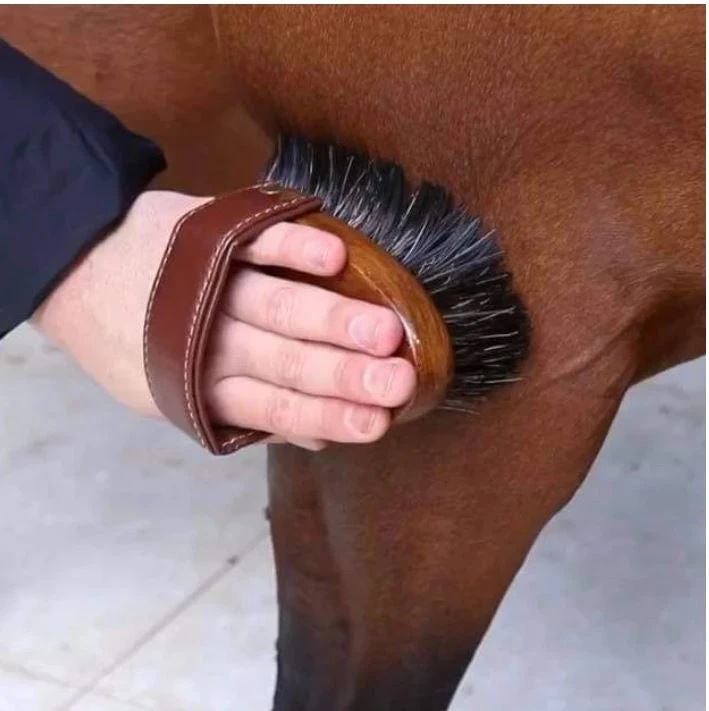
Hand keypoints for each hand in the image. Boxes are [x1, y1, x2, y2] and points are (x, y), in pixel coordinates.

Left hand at [33, 191, 415, 450]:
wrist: (77, 264)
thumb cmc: (135, 337)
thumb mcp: (174, 393)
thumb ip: (249, 414)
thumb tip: (324, 439)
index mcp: (200, 387)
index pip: (277, 408)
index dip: (330, 416)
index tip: (380, 421)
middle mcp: (206, 339)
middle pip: (284, 361)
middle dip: (345, 373)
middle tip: (399, 380)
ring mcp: (207, 283)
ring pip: (276, 306)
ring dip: (331, 319)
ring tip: (384, 332)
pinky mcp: (207, 232)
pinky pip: (254, 240)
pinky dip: (293, 248)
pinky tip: (334, 258)